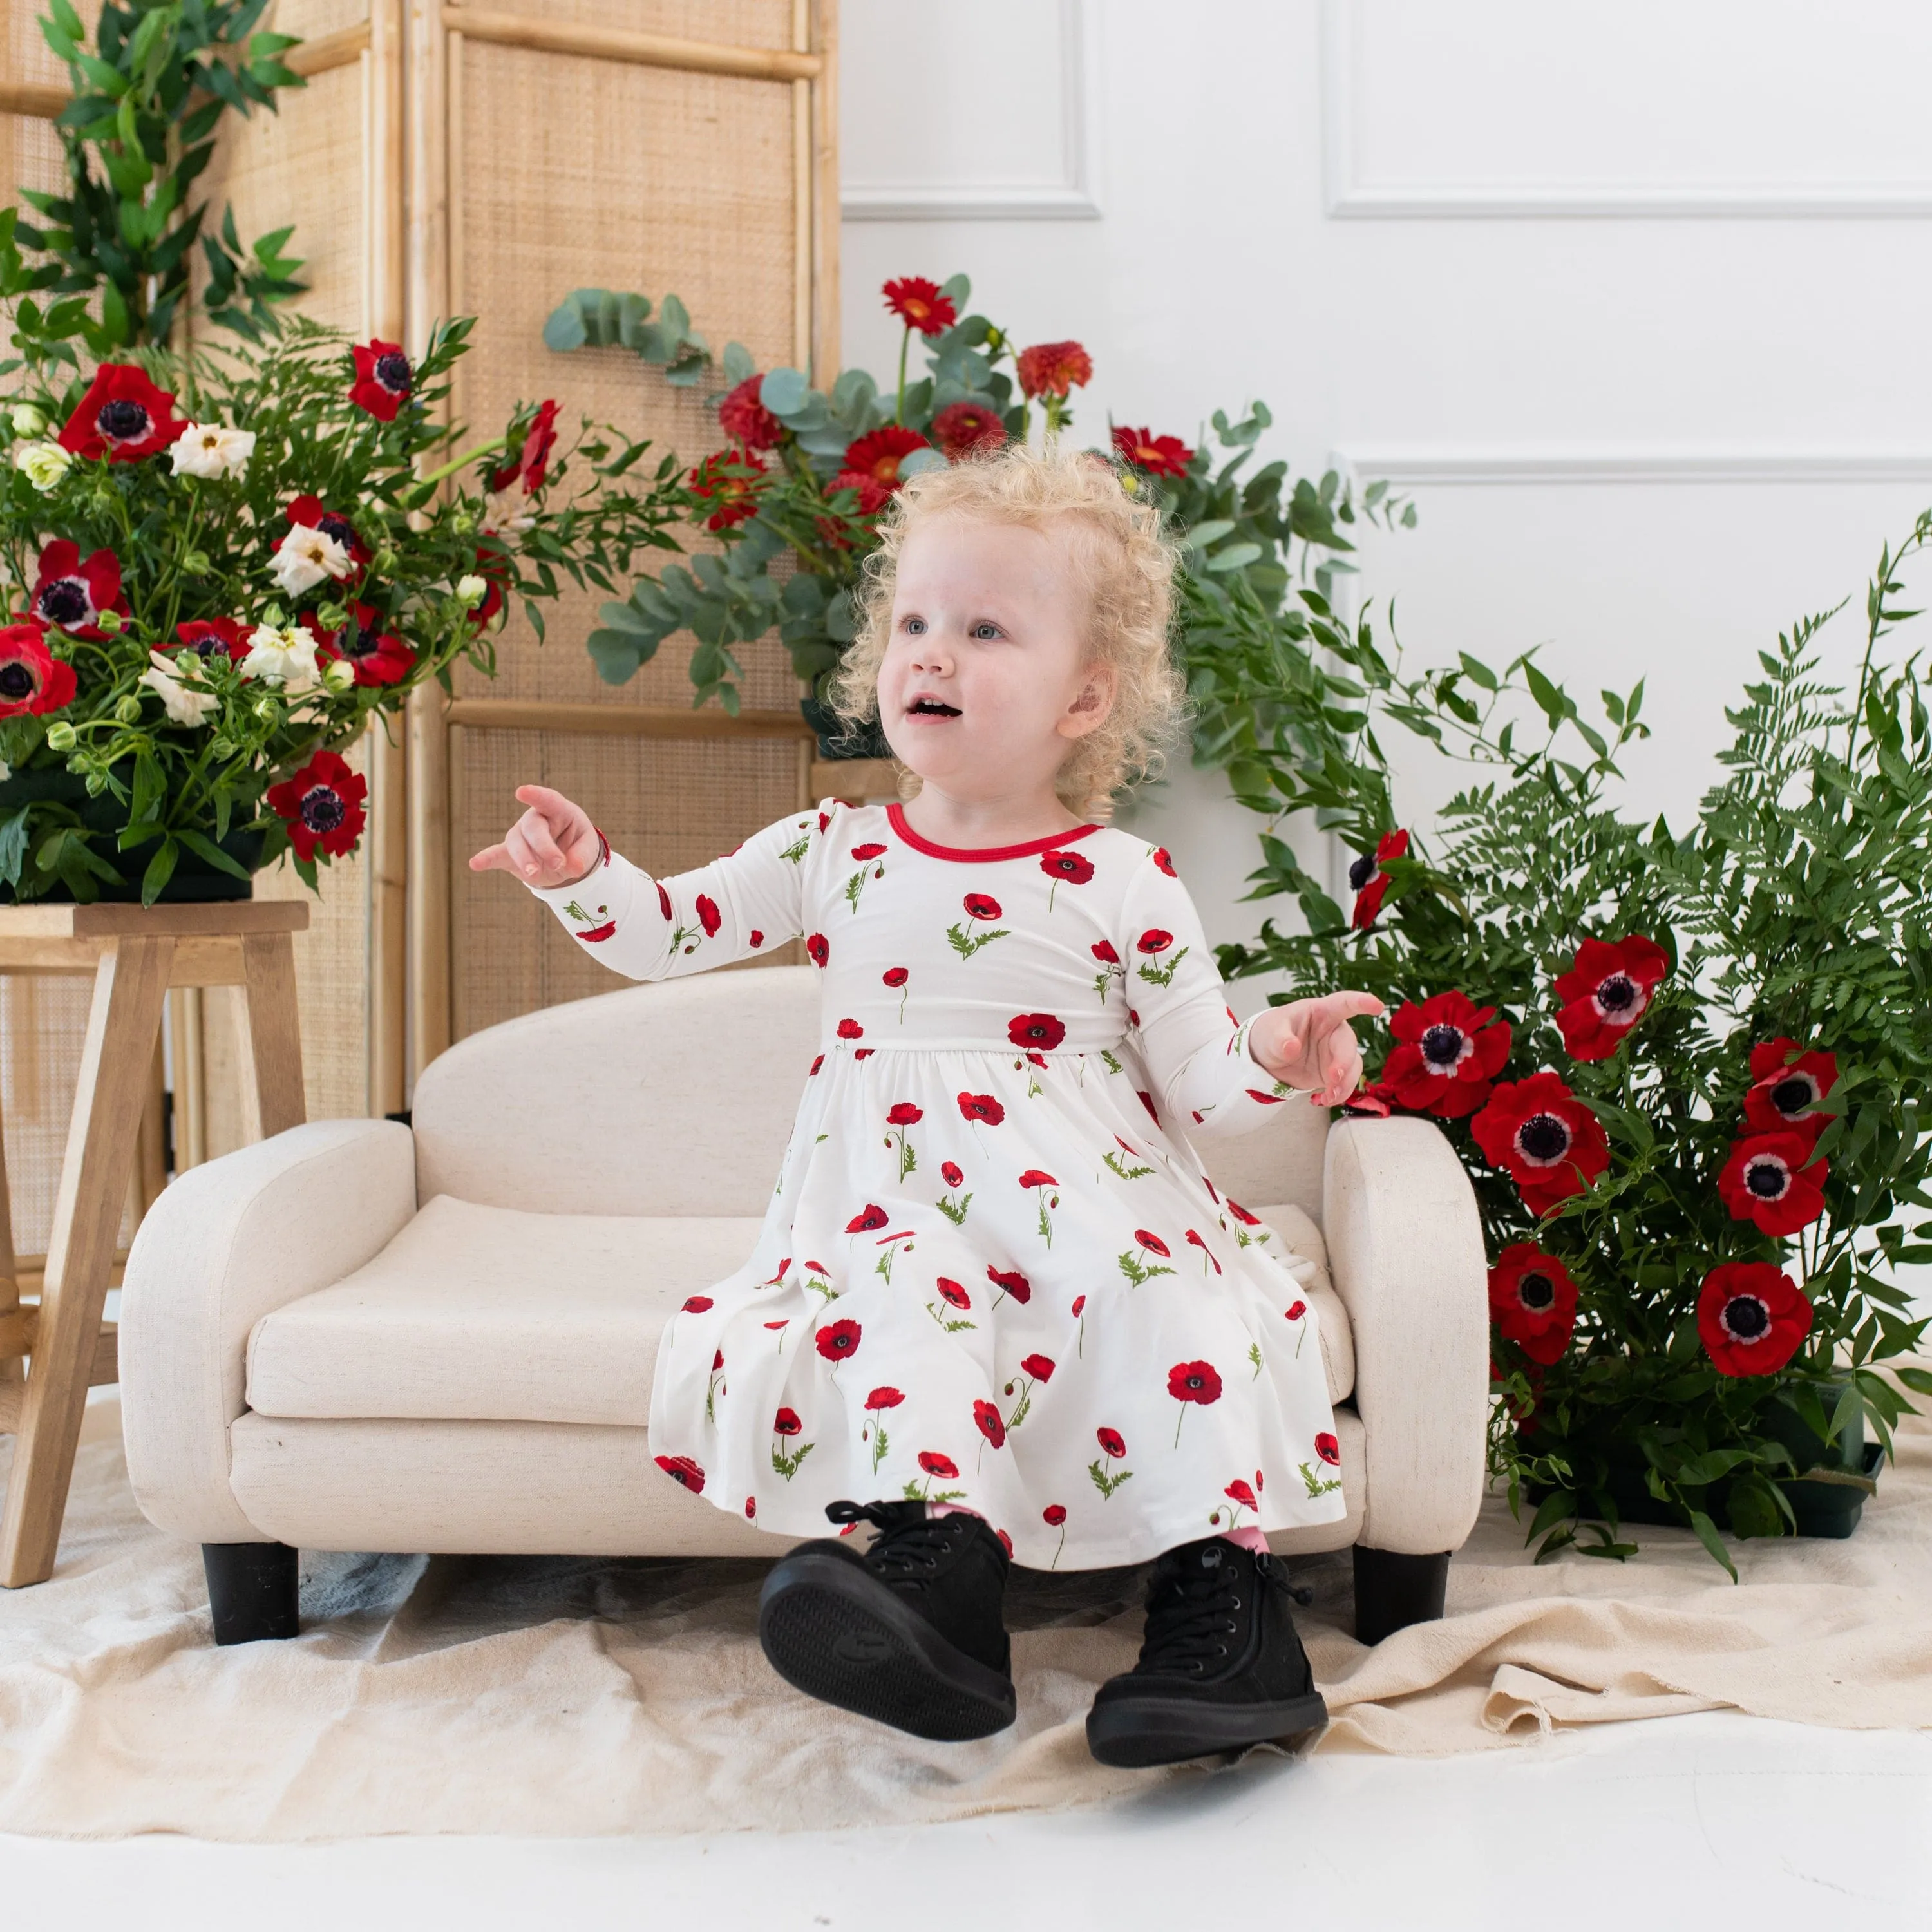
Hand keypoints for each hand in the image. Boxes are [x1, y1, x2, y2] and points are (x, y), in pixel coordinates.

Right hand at [468, 784, 601, 888]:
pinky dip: (486, 859)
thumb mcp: (587, 848)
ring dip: (524, 858)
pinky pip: (496, 855)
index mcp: (558, 810)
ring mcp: (521, 835)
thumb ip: (582, 856)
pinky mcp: (510, 854)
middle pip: (533, 828)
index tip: (521, 792)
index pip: (547, 800)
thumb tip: (573, 868)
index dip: (535, 795)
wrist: (564, 859)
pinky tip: (475, 863)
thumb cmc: (576, 844)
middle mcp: (536, 819)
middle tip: (558, 863)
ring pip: (516, 842)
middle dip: (544, 846)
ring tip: (534, 874)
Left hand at [1250, 991, 1385, 1106]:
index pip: (1344, 1003)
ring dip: (1345, 1083)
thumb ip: (1280, 1039)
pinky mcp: (1334, 1072)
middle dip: (1344, 1062)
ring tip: (1329, 1096)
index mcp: (1320, 1012)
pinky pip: (1346, 1083)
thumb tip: (1291, 1047)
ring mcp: (1336, 1052)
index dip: (1361, 1002)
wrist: (1268, 1058)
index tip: (1377, 1006)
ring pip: (1353, 1066)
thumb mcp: (1269, 1033)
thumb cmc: (1271, 1034)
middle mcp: (1333, 1031)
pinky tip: (1323, 1100)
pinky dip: (1338, 1094)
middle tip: (1333, 1078)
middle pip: (1348, 1043)